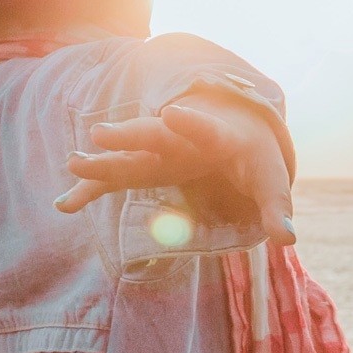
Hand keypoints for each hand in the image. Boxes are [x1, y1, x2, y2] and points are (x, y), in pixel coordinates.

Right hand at [55, 101, 295, 245]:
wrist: (236, 127)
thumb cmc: (255, 155)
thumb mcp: (271, 179)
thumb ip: (277, 208)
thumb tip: (286, 239)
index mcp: (218, 137)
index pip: (205, 129)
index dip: (192, 122)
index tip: (173, 113)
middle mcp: (183, 139)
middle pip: (154, 135)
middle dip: (128, 134)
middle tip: (99, 133)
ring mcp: (161, 152)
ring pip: (129, 154)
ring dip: (102, 160)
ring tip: (72, 162)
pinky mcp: (148, 167)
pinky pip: (116, 178)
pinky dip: (92, 189)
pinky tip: (65, 204)